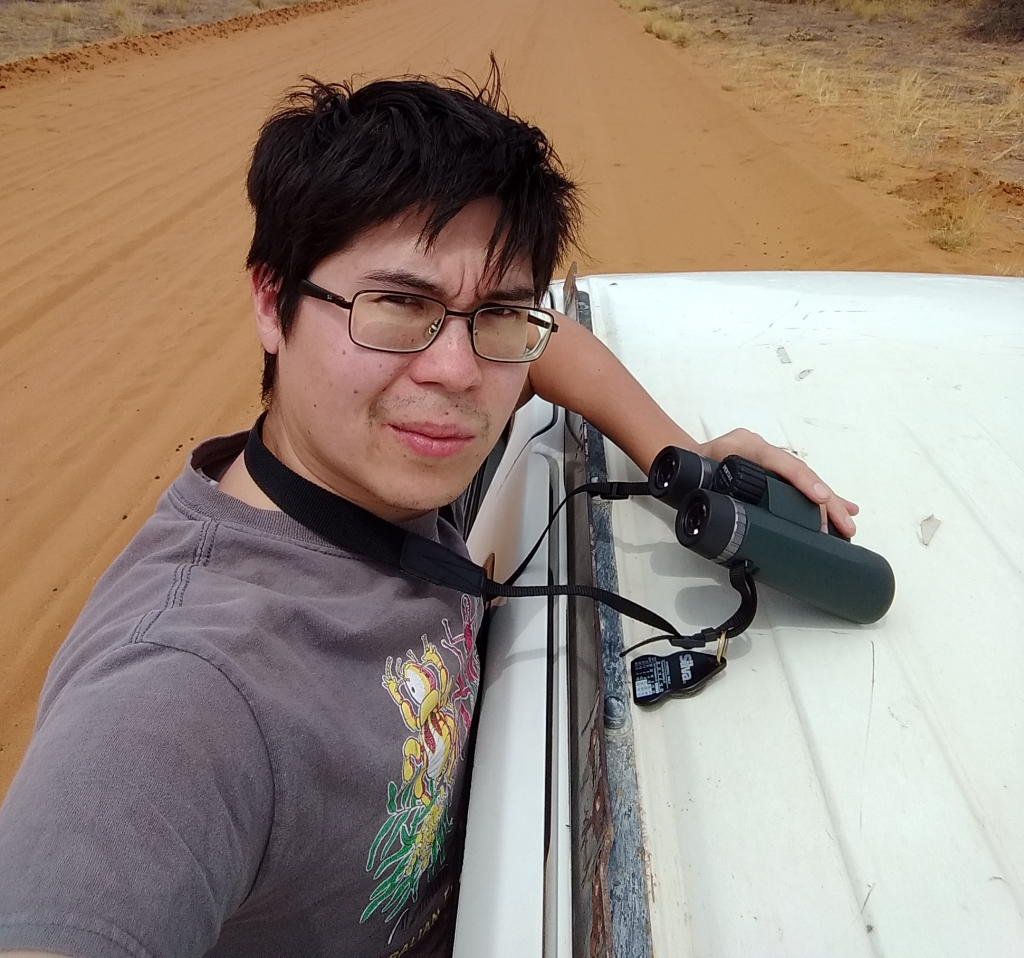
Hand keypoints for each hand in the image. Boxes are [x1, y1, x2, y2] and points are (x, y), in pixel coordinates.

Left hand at [697, 429, 858, 537]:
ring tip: (847, 523)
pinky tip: (842, 509)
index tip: (819, 499)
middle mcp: (762, 449)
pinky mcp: (772, 471)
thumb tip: (722, 518)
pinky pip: (800, 484)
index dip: (802, 480)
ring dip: (828, 502)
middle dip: (824, 500)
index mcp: (745, 445)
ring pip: (804, 479)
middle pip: (800, 472)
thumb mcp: (694, 475)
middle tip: (843, 525)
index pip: (780, 461)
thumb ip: (708, 489)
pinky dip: (820, 498)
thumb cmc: (689, 467)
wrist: (683, 457)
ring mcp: (769, 459)